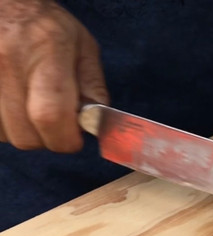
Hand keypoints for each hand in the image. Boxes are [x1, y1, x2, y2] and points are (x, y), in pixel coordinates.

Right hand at [0, 0, 107, 151]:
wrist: (5, 4)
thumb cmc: (45, 25)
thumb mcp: (82, 46)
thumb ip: (93, 86)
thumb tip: (96, 123)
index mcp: (47, 51)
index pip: (50, 114)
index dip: (65, 138)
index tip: (73, 138)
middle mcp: (9, 62)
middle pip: (25, 134)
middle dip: (46, 138)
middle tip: (54, 121)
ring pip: (4, 134)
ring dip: (22, 131)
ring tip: (29, 106)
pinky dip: (4, 124)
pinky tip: (12, 104)